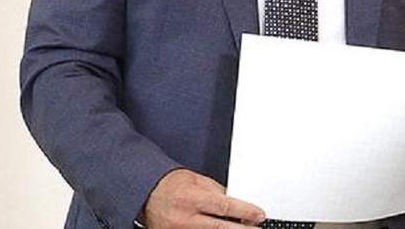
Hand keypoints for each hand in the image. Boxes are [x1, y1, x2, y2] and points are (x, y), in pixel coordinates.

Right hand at [142, 169, 265, 227]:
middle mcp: (185, 219)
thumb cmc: (170, 184)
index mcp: (191, 198)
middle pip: (220, 228)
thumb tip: (236, 202)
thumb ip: (216, 191)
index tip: (259, 215)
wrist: (146, 194)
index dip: (244, 211)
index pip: (224, 206)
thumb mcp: (195, 180)